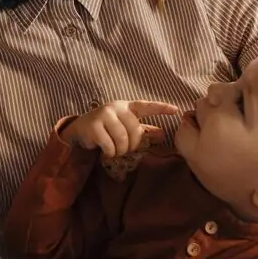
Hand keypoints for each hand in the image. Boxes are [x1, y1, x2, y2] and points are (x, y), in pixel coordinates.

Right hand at [60, 100, 179, 158]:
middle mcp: (116, 107)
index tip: (176, 110)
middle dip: (132, 145)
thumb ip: (143, 131)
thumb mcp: (126, 128)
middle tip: (125, 149)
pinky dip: (110, 152)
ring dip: (120, 150)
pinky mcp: (94, 125)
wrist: (81, 130)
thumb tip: (162, 134)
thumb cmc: (107, 129)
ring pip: (122, 139)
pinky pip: (109, 145)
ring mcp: (104, 115)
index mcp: (127, 107)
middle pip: (134, 131)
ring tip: (114, 150)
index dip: (161, 108)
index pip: (146, 106)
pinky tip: (106, 151)